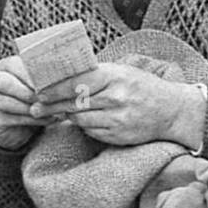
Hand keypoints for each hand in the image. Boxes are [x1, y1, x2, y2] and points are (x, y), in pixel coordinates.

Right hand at [0, 55, 60, 149]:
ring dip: (30, 108)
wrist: (17, 127)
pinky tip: (46, 119)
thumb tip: (61, 80)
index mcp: (3, 66)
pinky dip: (31, 120)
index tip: (48, 81)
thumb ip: (43, 80)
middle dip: (27, 91)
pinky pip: (10, 118)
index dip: (31, 74)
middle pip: (5, 83)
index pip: (13, 65)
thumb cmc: (29, 100)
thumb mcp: (35, 85)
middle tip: (44, 98)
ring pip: (6, 102)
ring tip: (48, 111)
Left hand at [27, 63, 204, 148]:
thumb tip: (60, 76)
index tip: (38, 93)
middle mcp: (116, 98)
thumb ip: (94, 74)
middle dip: (52, 106)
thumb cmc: (141, 87)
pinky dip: (85, 126)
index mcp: (115, 76)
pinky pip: (91, 131)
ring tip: (62, 112)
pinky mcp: (118, 135)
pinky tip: (87, 120)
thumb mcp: (121, 72)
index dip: (54, 89)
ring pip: (80, 119)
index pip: (76, 82)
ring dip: (69, 116)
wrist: (172, 111)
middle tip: (36, 108)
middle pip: (74, 103)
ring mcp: (117, 119)